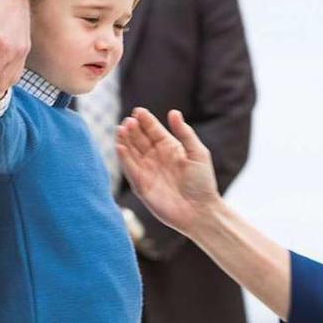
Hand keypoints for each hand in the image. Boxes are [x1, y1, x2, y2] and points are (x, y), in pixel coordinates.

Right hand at [116, 108, 221, 236]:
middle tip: (128, 121)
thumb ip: (185, 133)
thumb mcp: (198, 153)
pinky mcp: (141, 186)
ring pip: (131, 152)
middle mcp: (156, 157)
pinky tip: (119, 146)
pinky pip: (130, 169)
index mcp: (170, 147)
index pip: (153, 130)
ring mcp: (147, 171)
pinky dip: (123, 158)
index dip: (145, 121)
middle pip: (140, 139)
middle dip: (133, 129)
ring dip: (125, 140)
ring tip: (120, 129)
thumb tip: (173, 112)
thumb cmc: (203, 182)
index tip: (137, 111)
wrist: (200, 211)